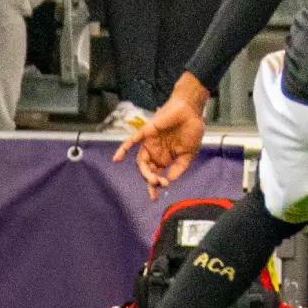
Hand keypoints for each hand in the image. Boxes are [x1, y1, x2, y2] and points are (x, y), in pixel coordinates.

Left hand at [113, 74, 211, 195]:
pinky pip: (131, 141)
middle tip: (158, 184)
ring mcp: (150, 143)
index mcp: (165, 158)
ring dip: (144, 171)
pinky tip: (117, 159)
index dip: (154, 186)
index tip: (156, 196)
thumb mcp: (188, 154)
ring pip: (141, 161)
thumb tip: (170, 181)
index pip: (156, 175)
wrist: (191, 111)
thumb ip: (179, 167)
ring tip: (152, 179)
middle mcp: (155, 152)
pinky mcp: (146, 132)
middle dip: (151, 180)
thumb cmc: (191, 130)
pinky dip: (123, 149)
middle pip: (147, 170)